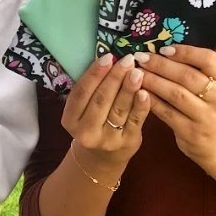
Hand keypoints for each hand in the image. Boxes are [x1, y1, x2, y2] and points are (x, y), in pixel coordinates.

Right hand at [61, 53, 150, 181]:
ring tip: (137, 72)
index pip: (81, 93)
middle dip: (115, 78)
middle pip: (101, 100)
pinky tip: (146, 92)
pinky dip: (141, 106)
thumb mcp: (82, 110)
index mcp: (70, 119)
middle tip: (127, 60)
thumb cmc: (92, 124)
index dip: (94, 74)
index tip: (107, 56)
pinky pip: (135, 121)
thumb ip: (91, 89)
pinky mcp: (127, 143)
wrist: (102, 158)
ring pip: (119, 109)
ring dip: (129, 88)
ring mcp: (107, 140)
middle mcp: (86, 132)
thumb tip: (109, 59)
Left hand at [137, 44, 215, 172]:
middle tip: (141, 57)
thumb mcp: (215, 87)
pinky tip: (140, 92)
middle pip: (188, 76)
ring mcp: (207, 117)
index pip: (209, 59)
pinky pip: (167, 113)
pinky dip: (152, 101)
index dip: (185, 52)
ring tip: (137, 73)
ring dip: (153, 81)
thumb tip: (163, 50)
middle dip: (161, 65)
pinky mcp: (191, 133)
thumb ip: (197, 69)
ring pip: (176, 94)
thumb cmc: (211, 108)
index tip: (163, 48)